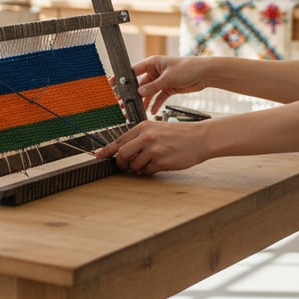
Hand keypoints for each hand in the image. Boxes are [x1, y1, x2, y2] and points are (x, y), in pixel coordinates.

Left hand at [94, 119, 210, 174]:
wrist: (200, 138)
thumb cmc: (179, 134)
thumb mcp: (157, 129)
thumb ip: (141, 138)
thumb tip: (123, 151)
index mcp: (143, 127)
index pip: (119, 140)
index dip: (107, 150)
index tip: (98, 155)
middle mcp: (146, 137)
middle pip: (122, 155)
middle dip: (121, 164)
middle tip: (124, 166)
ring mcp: (153, 150)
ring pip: (134, 165)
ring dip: (137, 168)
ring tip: (148, 163)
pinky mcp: (161, 162)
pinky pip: (147, 171)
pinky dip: (149, 171)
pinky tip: (158, 164)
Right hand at [129, 56, 211, 114]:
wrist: (205, 73)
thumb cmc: (188, 68)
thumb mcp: (168, 77)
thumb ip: (153, 86)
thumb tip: (139, 93)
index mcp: (152, 63)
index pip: (133, 71)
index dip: (122, 78)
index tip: (112, 84)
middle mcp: (155, 71)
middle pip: (140, 84)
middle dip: (132, 95)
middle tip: (123, 104)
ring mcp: (161, 80)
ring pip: (148, 93)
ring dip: (144, 102)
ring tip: (137, 111)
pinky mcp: (168, 88)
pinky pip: (158, 97)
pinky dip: (155, 104)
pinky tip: (152, 111)